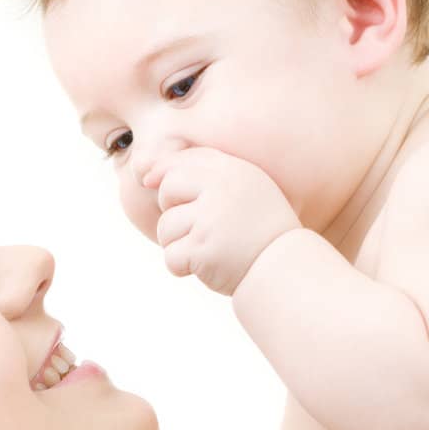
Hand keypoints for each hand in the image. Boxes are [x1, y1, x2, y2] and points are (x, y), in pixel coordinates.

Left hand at [143, 147, 300, 295]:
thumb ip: (205, 175)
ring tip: (204, 251)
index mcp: (232, 170)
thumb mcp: (243, 189)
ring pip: (166, 227)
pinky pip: (170, 256)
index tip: (153, 186)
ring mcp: (210, 218)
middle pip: (167, 190)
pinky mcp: (203, 248)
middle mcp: (221, 189)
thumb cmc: (258, 231)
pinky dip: (181, 267)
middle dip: (172, 212)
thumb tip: (145, 174)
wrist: (283, 268)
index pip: (182, 161)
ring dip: (177, 244)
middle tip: (195, 229)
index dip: (163, 174)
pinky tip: (202, 267)